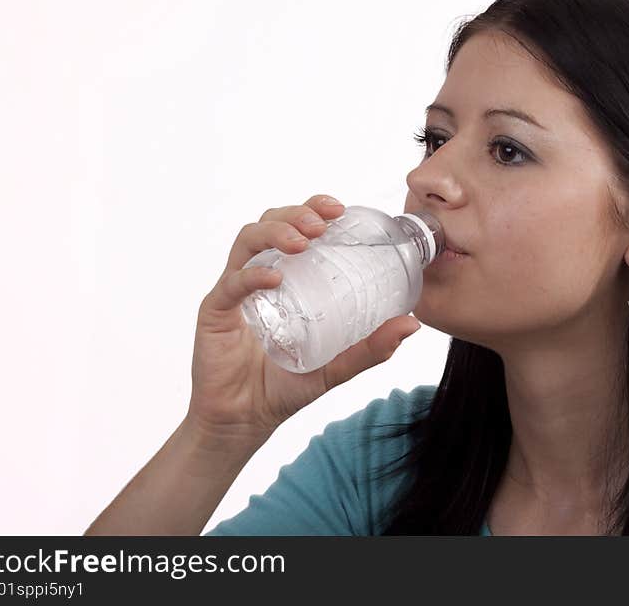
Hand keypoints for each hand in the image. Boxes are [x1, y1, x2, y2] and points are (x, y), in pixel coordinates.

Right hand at [187, 194, 421, 448]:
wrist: (245, 420)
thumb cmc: (285, 388)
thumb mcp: (336, 366)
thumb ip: (371, 348)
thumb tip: (412, 324)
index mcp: (287, 278)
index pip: (297, 228)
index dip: (314, 209)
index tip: (340, 208)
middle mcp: (259, 276)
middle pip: (270, 223)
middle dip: (297, 213)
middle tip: (323, 223)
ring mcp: (236, 291)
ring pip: (248, 240)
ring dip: (276, 231)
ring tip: (303, 240)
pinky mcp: (215, 311)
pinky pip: (232, 283)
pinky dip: (252, 274)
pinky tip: (274, 277)